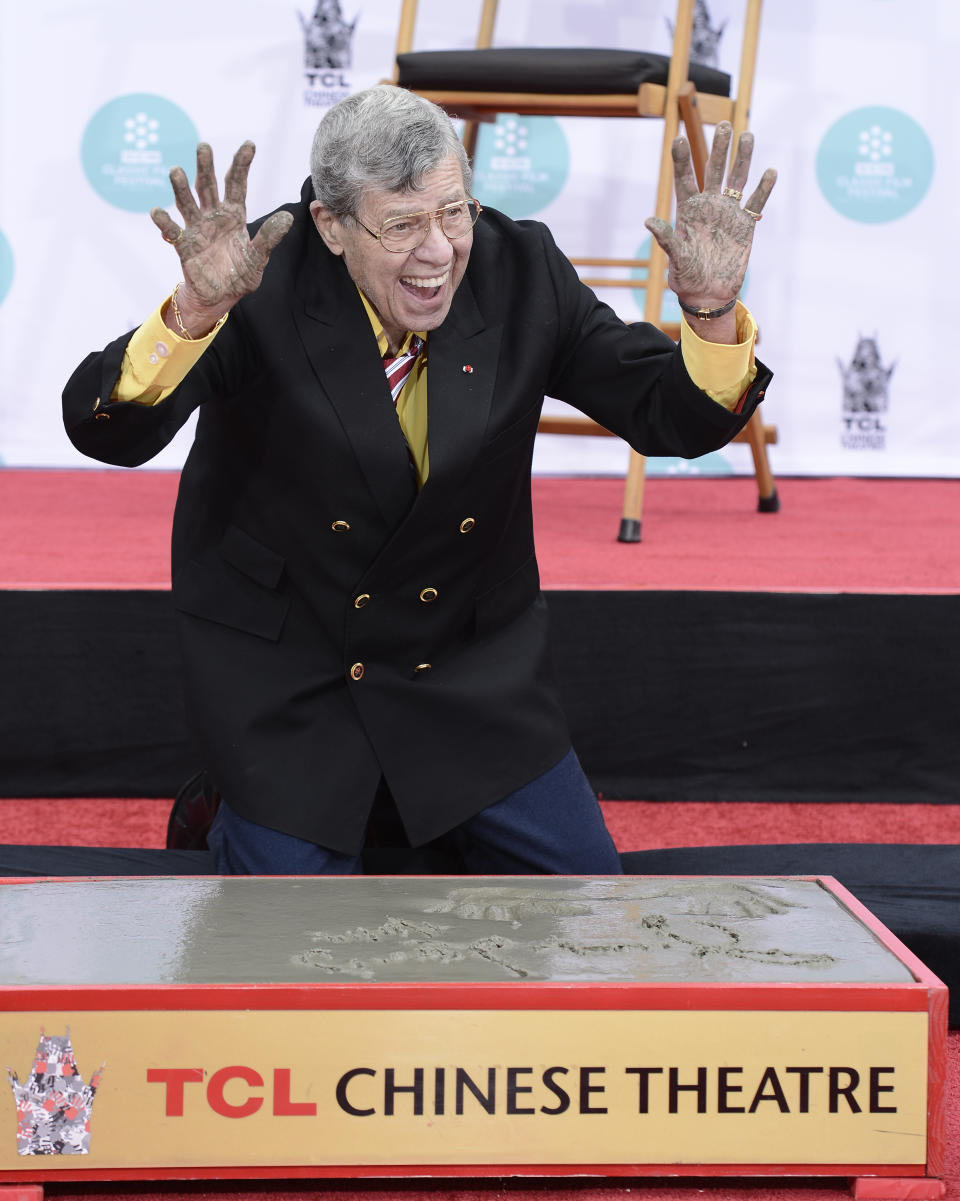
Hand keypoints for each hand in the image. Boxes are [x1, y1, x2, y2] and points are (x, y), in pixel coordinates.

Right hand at [150, 141, 293, 336]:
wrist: (220, 297)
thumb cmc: (240, 275)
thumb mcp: (258, 258)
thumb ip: (269, 238)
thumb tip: (288, 217)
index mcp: (234, 216)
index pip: (237, 185)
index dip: (242, 165)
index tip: (249, 144)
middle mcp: (213, 217)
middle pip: (208, 187)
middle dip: (206, 167)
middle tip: (204, 146)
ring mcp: (197, 229)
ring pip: (187, 203)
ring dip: (181, 188)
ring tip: (176, 171)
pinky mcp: (184, 245)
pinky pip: (173, 231)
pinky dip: (164, 222)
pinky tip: (157, 211)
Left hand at [645, 122, 775, 317]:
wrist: (709, 294)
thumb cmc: (687, 278)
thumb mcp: (676, 258)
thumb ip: (666, 238)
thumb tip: (648, 221)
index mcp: (689, 211)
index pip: (685, 179)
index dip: (683, 159)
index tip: (679, 138)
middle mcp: (709, 206)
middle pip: (714, 171)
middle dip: (718, 148)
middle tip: (723, 124)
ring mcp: (728, 214)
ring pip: (737, 180)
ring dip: (742, 159)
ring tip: (746, 135)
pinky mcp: (746, 225)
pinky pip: (756, 203)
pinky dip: (764, 189)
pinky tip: (770, 171)